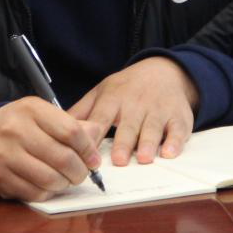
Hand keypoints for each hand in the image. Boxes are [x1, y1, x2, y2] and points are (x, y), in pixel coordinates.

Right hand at [0, 97, 103, 201]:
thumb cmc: (19, 125)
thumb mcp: (43, 114)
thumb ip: (71, 125)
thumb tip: (96, 136)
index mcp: (31, 109)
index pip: (71, 131)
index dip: (88, 149)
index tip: (93, 158)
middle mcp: (16, 130)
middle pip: (63, 158)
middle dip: (80, 171)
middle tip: (82, 173)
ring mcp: (6, 155)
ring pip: (50, 179)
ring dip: (65, 184)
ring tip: (66, 179)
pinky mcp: (0, 178)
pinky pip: (34, 192)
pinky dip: (48, 192)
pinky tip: (48, 185)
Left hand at [69, 57, 198, 165]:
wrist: (164, 71)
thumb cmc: (128, 87)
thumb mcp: (102, 92)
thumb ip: (81, 112)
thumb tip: (54, 128)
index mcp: (114, 99)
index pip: (101, 117)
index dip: (94, 134)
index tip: (86, 151)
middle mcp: (136, 104)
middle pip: (129, 125)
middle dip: (125, 142)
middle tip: (120, 161)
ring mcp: (158, 110)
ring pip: (153, 127)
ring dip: (149, 142)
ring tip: (144, 158)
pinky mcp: (178, 116)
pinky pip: (178, 129)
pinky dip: (175, 141)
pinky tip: (170, 152)